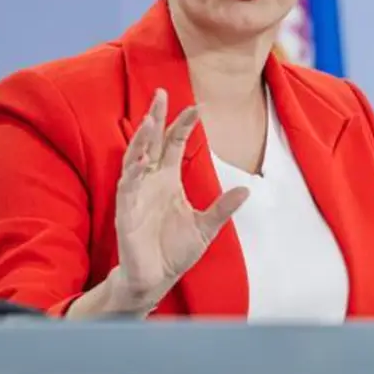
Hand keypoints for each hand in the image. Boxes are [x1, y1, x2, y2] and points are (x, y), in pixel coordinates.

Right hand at [113, 89, 248, 308]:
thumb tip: (247, 189)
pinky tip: (140, 160)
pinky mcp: (126, 212)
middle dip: (155, 118)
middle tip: (161, 93)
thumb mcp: (206, 227)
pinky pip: (127, 187)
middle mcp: (151, 181)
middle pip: (152, 142)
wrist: (155, 279)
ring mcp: (136, 195)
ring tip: (148, 120)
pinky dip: (132, 173)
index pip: (174, 145)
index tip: (197, 106)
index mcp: (168, 180)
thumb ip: (223, 208)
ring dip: (141, 140)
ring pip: (136, 159)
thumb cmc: (175, 251)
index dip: (184, 125)